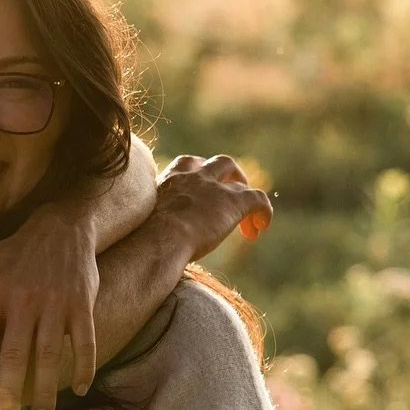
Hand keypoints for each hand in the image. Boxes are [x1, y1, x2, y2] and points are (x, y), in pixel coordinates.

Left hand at [0, 208, 98, 409]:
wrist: (63, 228)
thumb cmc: (13, 252)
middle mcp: (24, 300)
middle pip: (15, 352)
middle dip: (9, 389)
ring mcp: (55, 304)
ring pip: (50, 354)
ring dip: (46, 389)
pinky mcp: (82, 306)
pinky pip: (85, 341)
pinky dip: (84, 365)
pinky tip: (79, 390)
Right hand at [155, 154, 272, 256]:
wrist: (159, 240)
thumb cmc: (146, 241)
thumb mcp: (145, 225)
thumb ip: (153, 224)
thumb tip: (149, 246)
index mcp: (169, 181)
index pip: (187, 165)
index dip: (199, 177)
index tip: (199, 198)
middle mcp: (193, 177)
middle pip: (218, 163)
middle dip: (229, 177)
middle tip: (231, 196)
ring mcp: (214, 187)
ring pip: (238, 177)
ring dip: (245, 191)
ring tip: (248, 214)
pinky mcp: (234, 202)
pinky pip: (257, 199)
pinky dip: (263, 211)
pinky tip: (260, 227)